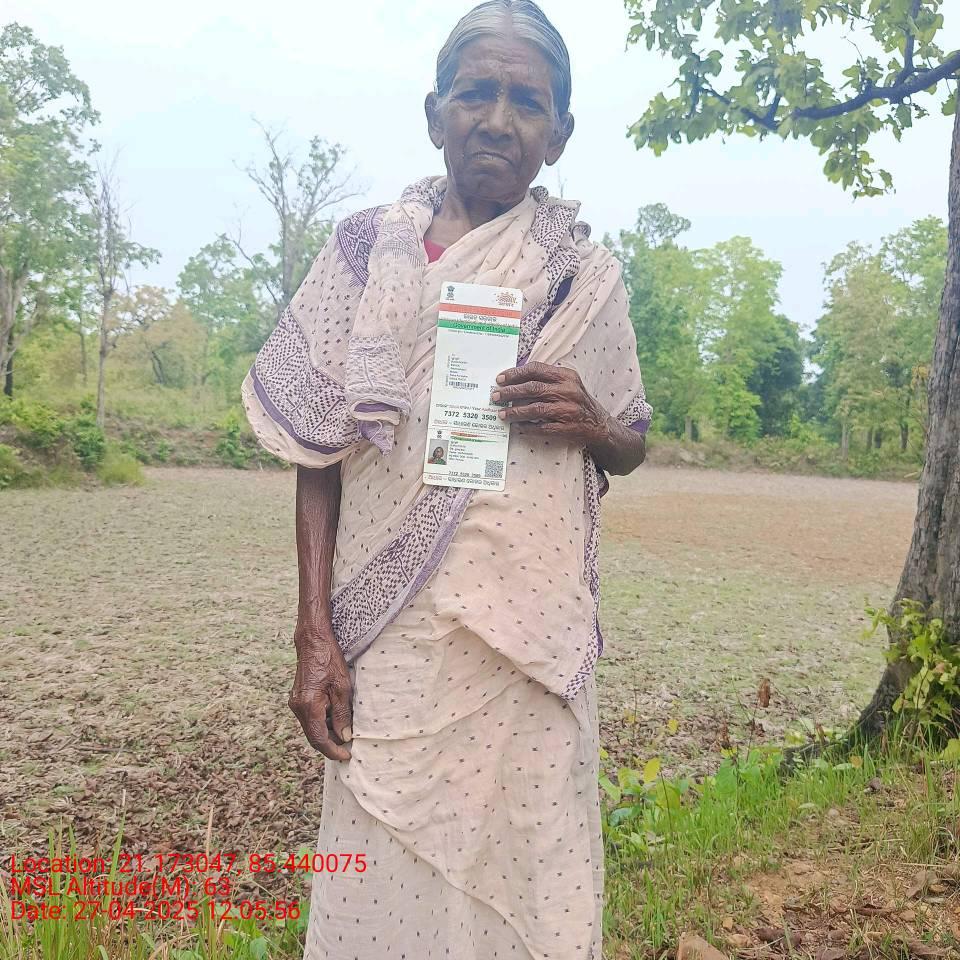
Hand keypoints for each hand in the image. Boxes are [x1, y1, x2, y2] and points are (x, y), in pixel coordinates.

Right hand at [289, 620, 352, 761]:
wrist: (313, 641)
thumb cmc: (329, 660)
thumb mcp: (342, 687)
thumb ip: (342, 714)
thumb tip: (344, 736)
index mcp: (308, 706)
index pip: (319, 739)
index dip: (333, 751)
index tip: (347, 756)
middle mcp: (298, 708)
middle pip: (313, 736)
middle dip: (330, 744)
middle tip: (348, 747)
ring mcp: (295, 703)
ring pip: (311, 728)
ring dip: (327, 733)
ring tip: (345, 731)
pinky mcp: (297, 699)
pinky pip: (309, 718)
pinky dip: (322, 722)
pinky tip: (335, 718)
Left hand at [491, 361, 611, 446]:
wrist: (599, 424)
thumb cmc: (577, 401)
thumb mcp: (567, 384)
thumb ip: (546, 379)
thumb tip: (515, 380)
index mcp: (566, 376)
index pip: (536, 370)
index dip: (515, 374)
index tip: (500, 379)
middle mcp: (568, 391)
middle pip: (533, 388)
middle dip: (510, 392)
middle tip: (495, 396)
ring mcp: (568, 410)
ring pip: (536, 409)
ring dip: (515, 412)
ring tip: (502, 414)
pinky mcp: (568, 428)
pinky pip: (543, 428)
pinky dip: (528, 428)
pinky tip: (517, 427)